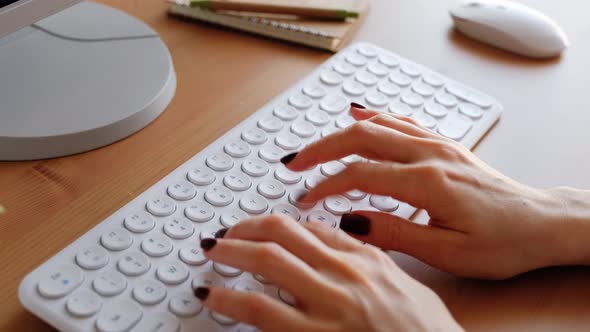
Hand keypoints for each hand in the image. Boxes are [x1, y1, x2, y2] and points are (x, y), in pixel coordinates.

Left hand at [196, 215, 462, 331]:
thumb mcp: (407, 288)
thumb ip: (373, 263)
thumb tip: (344, 245)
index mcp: (368, 259)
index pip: (312, 227)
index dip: (278, 223)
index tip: (262, 225)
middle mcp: (345, 274)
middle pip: (283, 233)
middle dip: (247, 227)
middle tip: (228, 232)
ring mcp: (328, 304)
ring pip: (266, 260)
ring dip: (232, 250)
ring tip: (214, 249)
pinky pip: (260, 307)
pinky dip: (230, 296)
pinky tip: (215, 294)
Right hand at [282, 104, 589, 278]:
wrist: (539, 223)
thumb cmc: (501, 242)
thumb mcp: (448, 252)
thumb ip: (396, 233)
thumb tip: (351, 222)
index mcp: (428, 182)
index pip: (360, 174)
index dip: (326, 186)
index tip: (305, 199)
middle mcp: (431, 155)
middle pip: (361, 138)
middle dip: (321, 149)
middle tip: (294, 163)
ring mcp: (438, 145)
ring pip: (378, 126)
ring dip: (341, 132)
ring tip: (314, 145)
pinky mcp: (443, 145)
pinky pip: (401, 121)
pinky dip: (374, 117)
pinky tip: (358, 114)